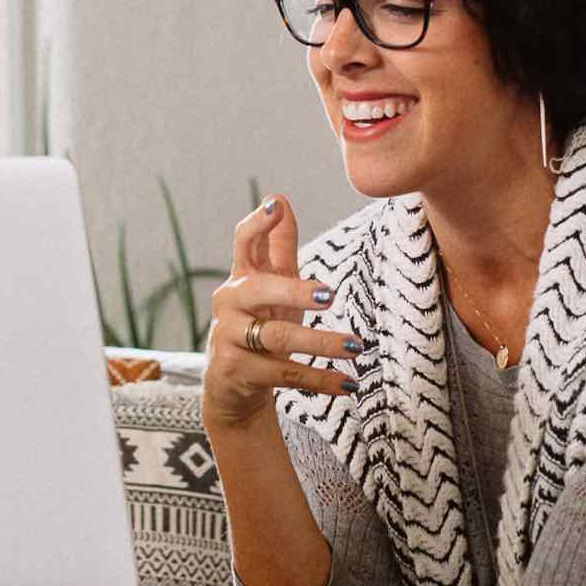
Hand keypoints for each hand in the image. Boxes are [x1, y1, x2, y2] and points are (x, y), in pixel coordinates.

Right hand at [202, 194, 363, 429]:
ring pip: (278, 338)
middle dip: (295, 292)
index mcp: (242, 277)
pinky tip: (348, 383)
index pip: (243, 243)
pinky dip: (321, 380)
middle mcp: (230, 303)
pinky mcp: (238, 371)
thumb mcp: (272, 286)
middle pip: (261, 290)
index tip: (277, 206)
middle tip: (329, 296)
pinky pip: (285, 374)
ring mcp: (230, 338)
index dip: (258, 224)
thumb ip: (278, 246)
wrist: (233, 387)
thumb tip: (281, 198)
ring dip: (321, 342)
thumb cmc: (259, 325)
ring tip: (356, 346)